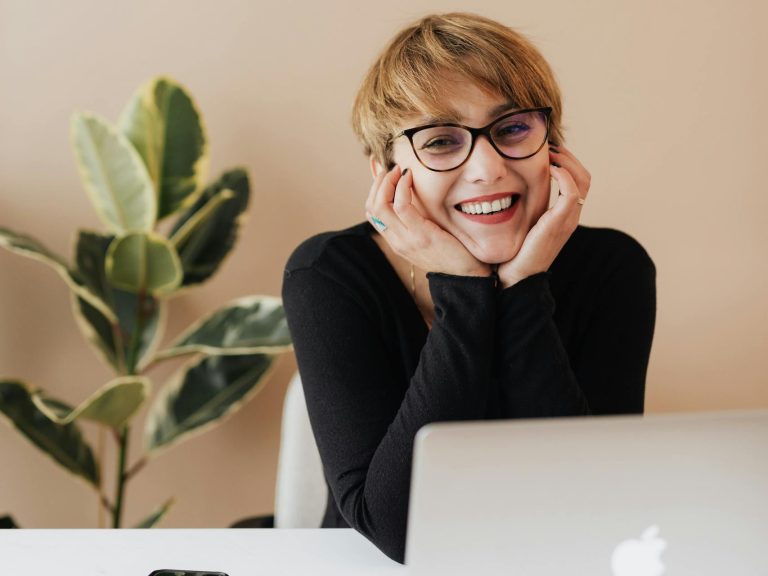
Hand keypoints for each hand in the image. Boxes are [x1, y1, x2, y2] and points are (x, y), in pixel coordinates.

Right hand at [366, 166, 490, 276]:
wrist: (468, 275)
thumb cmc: (453, 251)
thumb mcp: (429, 235)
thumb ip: (418, 220)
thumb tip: (413, 196)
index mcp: (397, 242)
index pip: (372, 213)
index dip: (374, 190)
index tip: (385, 174)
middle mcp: (397, 241)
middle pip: (371, 207)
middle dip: (377, 183)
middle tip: (391, 169)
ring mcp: (407, 240)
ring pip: (381, 205)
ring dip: (387, 181)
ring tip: (399, 170)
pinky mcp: (421, 235)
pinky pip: (401, 206)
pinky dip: (402, 187)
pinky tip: (410, 177)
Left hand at [497, 144, 590, 287]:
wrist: (515, 277)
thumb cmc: (514, 253)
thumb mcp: (521, 224)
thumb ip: (524, 207)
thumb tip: (507, 187)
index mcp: (564, 216)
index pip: (578, 180)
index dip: (566, 161)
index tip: (547, 150)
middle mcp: (570, 217)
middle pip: (585, 176)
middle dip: (569, 156)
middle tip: (549, 145)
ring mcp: (568, 220)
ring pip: (582, 180)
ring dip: (567, 160)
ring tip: (549, 152)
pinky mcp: (560, 223)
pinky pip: (572, 192)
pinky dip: (563, 175)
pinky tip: (548, 168)